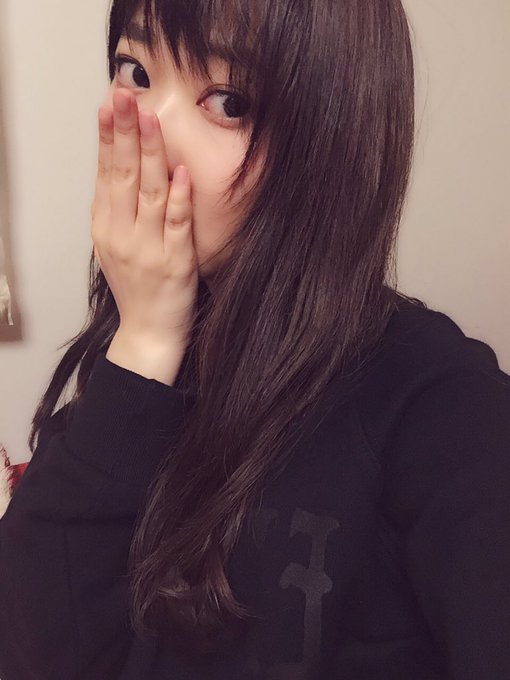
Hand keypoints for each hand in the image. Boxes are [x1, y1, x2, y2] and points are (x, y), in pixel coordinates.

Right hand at [91, 87, 198, 350]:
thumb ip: (115, 209)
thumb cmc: (135, 286)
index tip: (111, 103)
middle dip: (125, 133)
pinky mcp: (175, 262)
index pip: (106, 173)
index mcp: (106, 227)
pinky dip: (178, 199)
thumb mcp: (113, 245)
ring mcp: (149, 248)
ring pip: (149, 194)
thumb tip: (118, 165)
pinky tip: (180, 173)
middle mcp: (122, 235)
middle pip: (123, 176)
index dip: (109, 137)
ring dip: (151, 155)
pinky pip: (177, 225)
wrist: (148, 331)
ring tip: (151, 120)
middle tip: (125, 96)